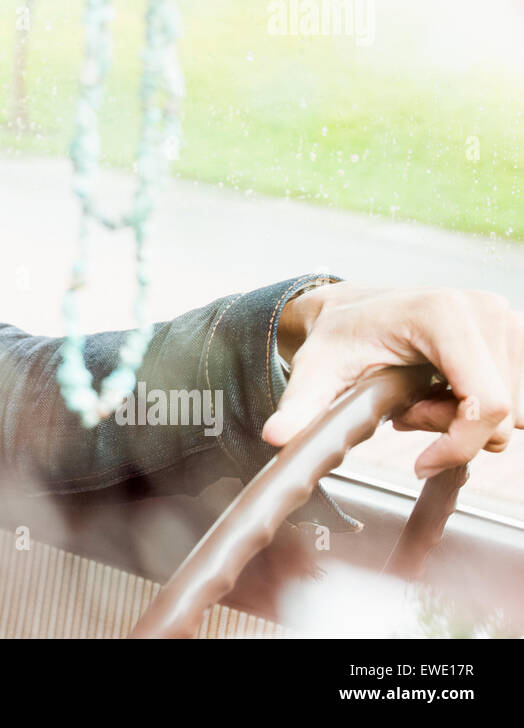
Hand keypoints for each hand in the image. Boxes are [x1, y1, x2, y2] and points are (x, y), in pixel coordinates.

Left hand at [263, 283, 523, 477]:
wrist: (350, 310)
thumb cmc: (337, 337)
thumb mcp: (316, 372)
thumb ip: (300, 406)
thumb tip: (275, 437)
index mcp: (444, 315)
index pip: (488, 404)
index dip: (459, 444)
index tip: (419, 464)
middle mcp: (484, 309)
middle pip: (501, 413)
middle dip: (452, 430)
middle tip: (405, 412)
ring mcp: (506, 319)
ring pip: (513, 410)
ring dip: (465, 419)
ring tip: (420, 397)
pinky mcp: (515, 332)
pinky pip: (518, 397)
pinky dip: (480, 407)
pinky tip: (442, 390)